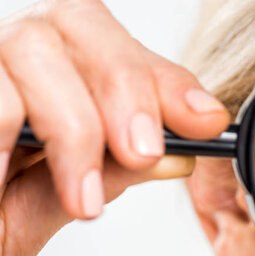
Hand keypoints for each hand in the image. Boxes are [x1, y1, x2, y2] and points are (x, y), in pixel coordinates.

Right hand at [0, 0, 229, 255]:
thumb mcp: (55, 202)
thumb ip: (111, 172)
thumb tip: (178, 157)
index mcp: (51, 80)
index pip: (120, 51)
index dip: (168, 81)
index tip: (206, 120)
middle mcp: (11, 57)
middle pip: (80, 25)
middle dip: (125, 92)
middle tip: (144, 153)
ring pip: (33, 50)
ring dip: (73, 128)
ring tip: (83, 199)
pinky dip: (5, 136)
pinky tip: (5, 177)